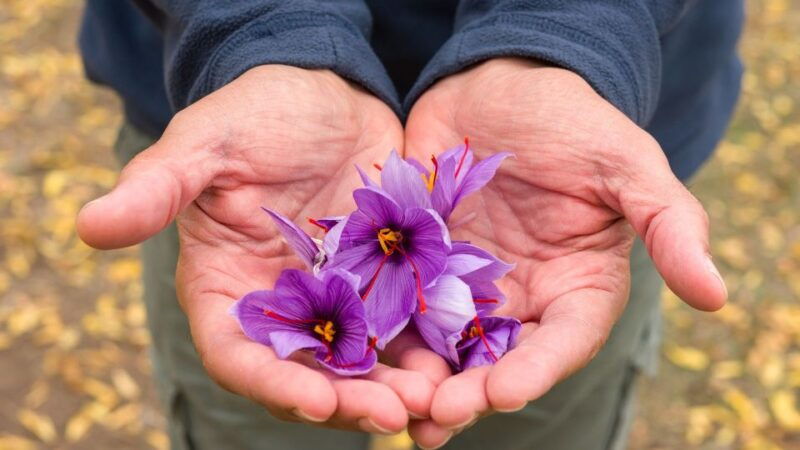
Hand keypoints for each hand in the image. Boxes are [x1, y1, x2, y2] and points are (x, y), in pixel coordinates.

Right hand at [77, 66, 448, 432]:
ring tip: (436, 399)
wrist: (324, 93)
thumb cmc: (255, 113)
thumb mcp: (208, 144)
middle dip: (348, 399)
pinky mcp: (384, 279)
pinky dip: (428, 346)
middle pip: (309, 370)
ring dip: (396, 384)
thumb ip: (158, 188)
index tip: (315, 401)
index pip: (241, 353)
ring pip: (363, 358)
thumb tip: (87, 226)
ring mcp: (337, 297)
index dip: (273, 383)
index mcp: (227, 287)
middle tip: (392, 415)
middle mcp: (282, 305)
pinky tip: (458, 359)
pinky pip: (406, 323)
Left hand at [403, 58, 726, 446]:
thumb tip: (717, 295)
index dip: (536, 369)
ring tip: (390, 412)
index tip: (504, 391)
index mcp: (575, 286)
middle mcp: (519, 298)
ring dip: (418, 381)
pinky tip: (356, 359)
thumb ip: (668, 224)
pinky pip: (396, 303)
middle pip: (496, 358)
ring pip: (442, 345)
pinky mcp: (416, 264)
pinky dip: (380, 334)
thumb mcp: (625, 163)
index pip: (562, 340)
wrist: (499, 85)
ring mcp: (463, 285)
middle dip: (467, 392)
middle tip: (435, 419)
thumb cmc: (571, 121)